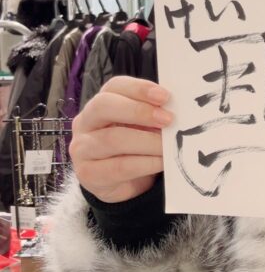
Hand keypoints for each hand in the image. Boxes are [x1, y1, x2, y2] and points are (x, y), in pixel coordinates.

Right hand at [71, 77, 172, 204]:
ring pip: (112, 139)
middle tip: (168, 120)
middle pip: (104, 106)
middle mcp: (85, 122)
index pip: (114, 86)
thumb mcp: (142, 126)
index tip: (165, 96)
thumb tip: (175, 109)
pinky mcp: (88, 174)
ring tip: (168, 146)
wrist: (121, 184)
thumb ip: (153, 115)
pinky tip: (161, 162)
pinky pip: (119, 167)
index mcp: (100, 103)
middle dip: (139, 111)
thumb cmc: (134, 148)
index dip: (139, 88)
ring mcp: (82, 149)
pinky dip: (145, 164)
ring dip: (147, 142)